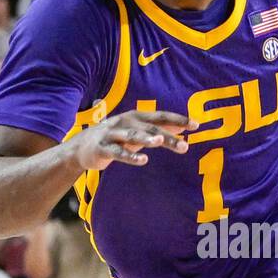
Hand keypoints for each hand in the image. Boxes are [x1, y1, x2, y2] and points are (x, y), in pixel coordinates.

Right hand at [70, 110, 197, 172]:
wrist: (81, 147)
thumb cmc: (116, 138)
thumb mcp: (138, 132)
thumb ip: (159, 129)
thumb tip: (183, 128)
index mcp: (136, 117)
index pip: (161, 116)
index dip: (178, 119)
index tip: (196, 125)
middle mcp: (125, 122)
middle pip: (150, 128)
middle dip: (168, 136)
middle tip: (185, 146)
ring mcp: (112, 134)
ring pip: (132, 136)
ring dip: (146, 139)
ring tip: (159, 142)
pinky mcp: (102, 148)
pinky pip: (118, 153)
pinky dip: (130, 156)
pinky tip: (143, 161)